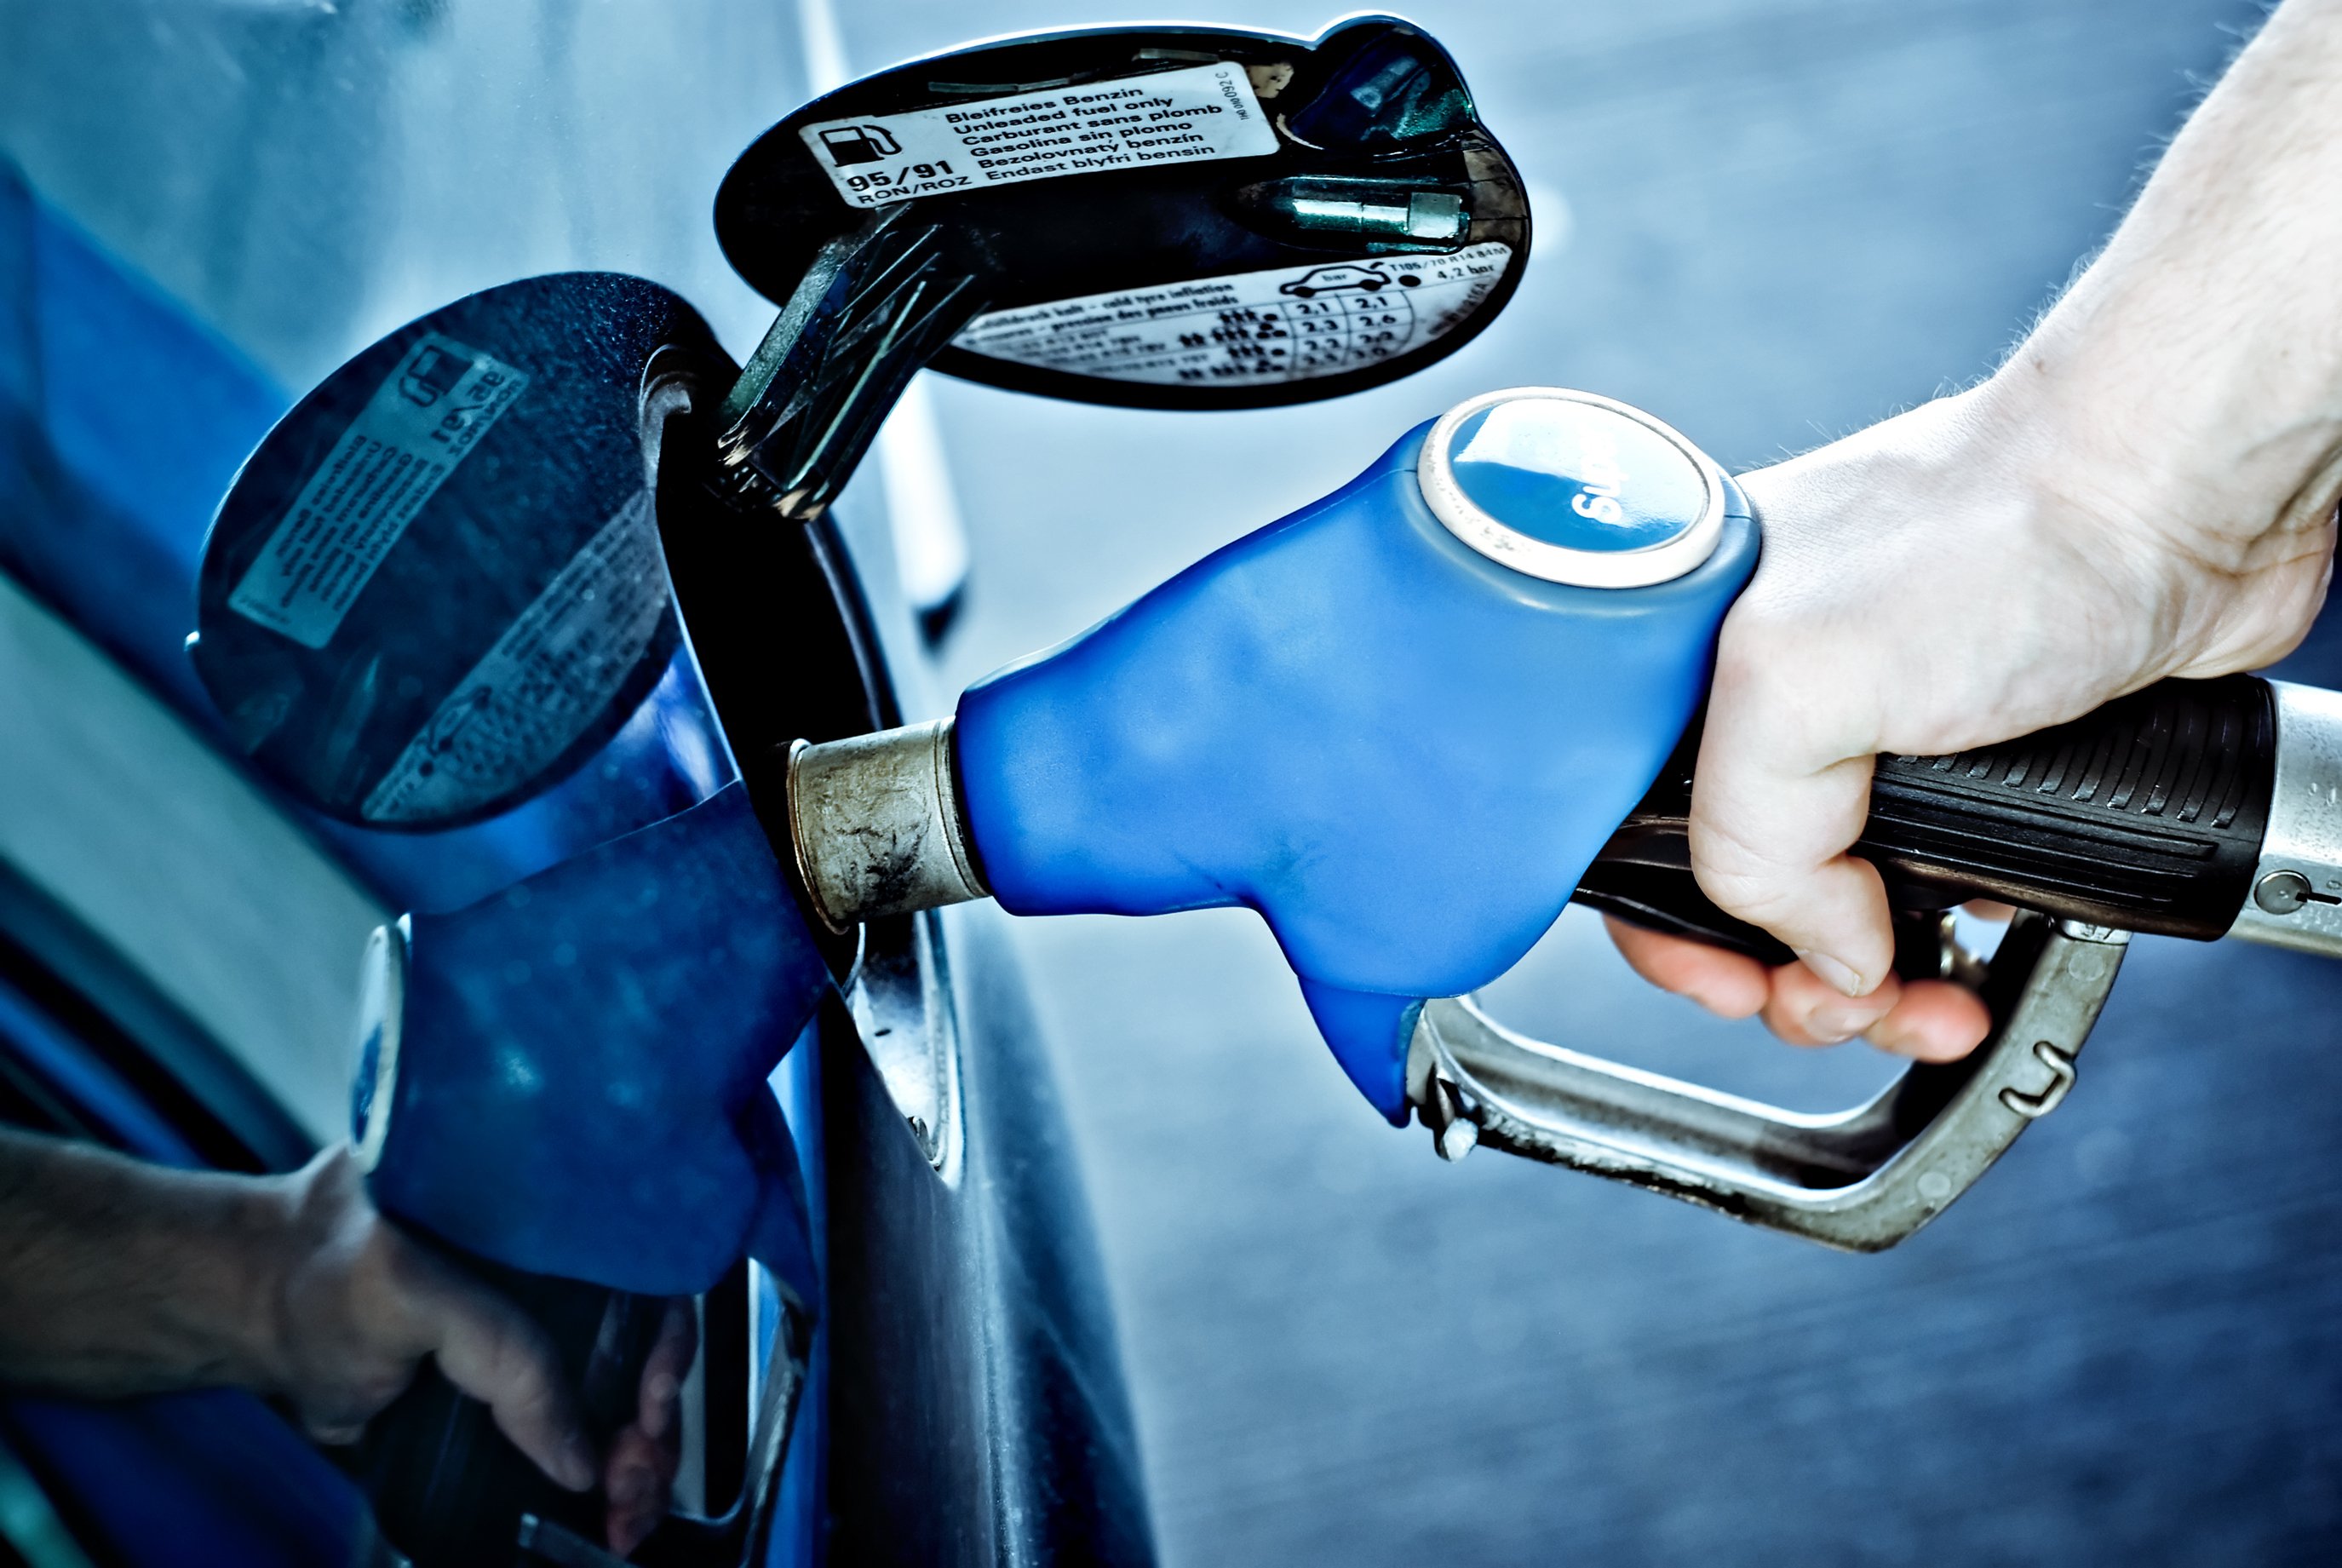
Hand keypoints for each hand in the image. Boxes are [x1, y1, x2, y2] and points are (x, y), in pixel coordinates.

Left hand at [263, 1146, 691, 1552]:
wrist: (254, 1314)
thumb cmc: (323, 1273)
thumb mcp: (413, 1291)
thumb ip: (502, 1355)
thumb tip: (580, 1460)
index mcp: (559, 1230)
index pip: (649, 1284)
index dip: (665, 1350)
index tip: (648, 1409)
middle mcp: (565, 1278)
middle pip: (644, 1357)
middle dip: (653, 1430)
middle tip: (632, 1486)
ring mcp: (538, 1338)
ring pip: (619, 1405)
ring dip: (637, 1465)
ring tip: (626, 1517)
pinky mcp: (510, 1392)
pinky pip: (578, 1435)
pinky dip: (602, 1479)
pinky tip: (610, 1515)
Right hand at [1613, 372, 2333, 1056]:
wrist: (2181, 500)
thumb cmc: (2003, 526)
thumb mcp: (1799, 681)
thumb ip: (1752, 838)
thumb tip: (1818, 949)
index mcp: (1691, 655)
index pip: (1627, 828)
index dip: (1666, 925)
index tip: (1731, 982)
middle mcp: (1770, 690)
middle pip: (1729, 884)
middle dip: (1781, 971)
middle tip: (1839, 1002)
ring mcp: (1871, 723)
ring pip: (1832, 898)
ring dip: (1867, 977)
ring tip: (1920, 999)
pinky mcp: (1970, 751)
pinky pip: (1924, 881)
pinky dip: (1943, 937)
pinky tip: (1973, 943)